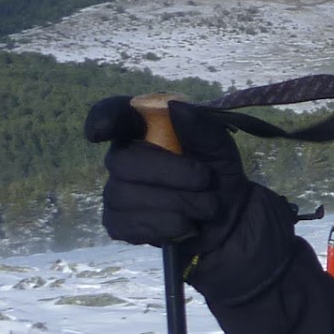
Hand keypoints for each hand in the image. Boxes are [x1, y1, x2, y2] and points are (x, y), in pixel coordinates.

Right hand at [89, 97, 249, 252]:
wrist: (230, 220)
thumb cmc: (219, 175)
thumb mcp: (219, 149)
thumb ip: (200, 127)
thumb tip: (174, 106)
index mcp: (143, 131)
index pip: (113, 114)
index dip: (104, 117)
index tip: (102, 130)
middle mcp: (123, 159)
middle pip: (122, 162)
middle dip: (169, 173)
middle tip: (205, 180)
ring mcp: (116, 193)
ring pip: (124, 195)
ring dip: (176, 203)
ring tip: (206, 208)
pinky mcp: (119, 224)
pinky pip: (127, 225)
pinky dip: (164, 226)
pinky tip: (186, 225)